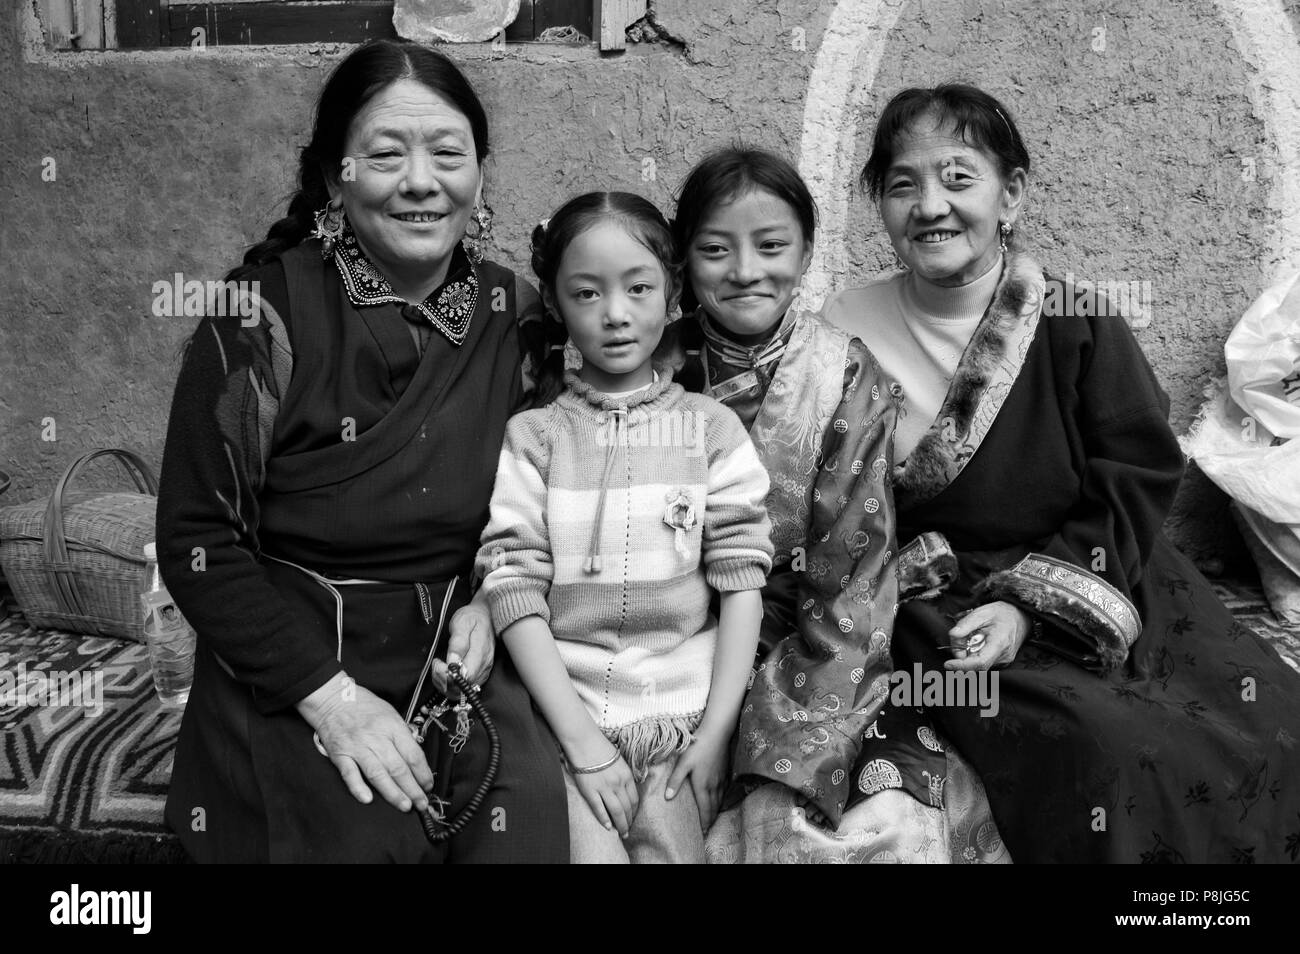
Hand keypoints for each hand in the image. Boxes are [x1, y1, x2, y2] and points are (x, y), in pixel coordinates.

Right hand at [296, 671, 432, 812]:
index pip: (413, 754)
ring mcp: (357, 747)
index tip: (428, 786)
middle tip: (422, 804)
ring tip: (405, 806)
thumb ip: (402, 735)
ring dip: (393, 793)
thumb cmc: (365, 707)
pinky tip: (368, 799)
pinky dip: (358, 787)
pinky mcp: (340, 755)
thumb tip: (416, 759)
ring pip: (377, 774)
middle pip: (398, 767)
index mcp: (392, 726)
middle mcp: (376, 737)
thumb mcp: (390, 713)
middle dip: (413, 789)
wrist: (333, 699)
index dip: (423, 773)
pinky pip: (350, 774)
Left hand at [432, 601, 494, 693]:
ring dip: (445, 683)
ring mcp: (483, 671)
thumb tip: (452, 662)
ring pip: (462, 691)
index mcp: (481, 653)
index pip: (466, 676)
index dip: (449, 676)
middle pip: (463, 687)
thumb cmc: (473, 618)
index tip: (439, 663)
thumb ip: (458, 643)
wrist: (485, 615)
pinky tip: (445, 672)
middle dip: (444, 680)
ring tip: (439, 667)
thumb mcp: (462, 623)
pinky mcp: (479, 674)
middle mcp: (484, 666)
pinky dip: (450, 684)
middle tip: (437, 664)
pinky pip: (464, 688)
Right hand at [568, 739, 639, 837]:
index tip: (633, 819)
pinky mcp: (590, 790)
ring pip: (616, 811)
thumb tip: (627, 789)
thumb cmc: (601, 749)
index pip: (635, 799)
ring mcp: (604, 788)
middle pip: (627, 808)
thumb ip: (624, 775)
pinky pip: (599, 809)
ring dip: (620, 825)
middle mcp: (618, 783)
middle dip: (629, 821)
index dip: (635, 812)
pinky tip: (607, 827)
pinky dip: (604, 820)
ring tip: (622, 833)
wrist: (585, 742)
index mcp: (627, 775)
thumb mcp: (619, 761)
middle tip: (628, 831)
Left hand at [665, 727, 729, 830]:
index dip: (703, 822)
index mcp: (702, 785)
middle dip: (710, 820)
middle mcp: (713, 786)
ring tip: (712, 820)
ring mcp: (721, 779)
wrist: (717, 734)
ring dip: (716, 812)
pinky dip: (721, 800)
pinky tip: (719, 801)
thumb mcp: (683, 763)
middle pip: (713, 808)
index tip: (702, 833)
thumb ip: (675, 780)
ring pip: (719, 800)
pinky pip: (724, 792)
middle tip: (707, 830)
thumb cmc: (697, 747)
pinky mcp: (725, 772)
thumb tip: (668, 798)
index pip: (703, 809)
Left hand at [944, 601, 1031, 671]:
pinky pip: (983, 661)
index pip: (979, 662)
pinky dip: (975, 654)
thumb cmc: (1002, 613)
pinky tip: (978, 642)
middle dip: (962, 655)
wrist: (1020, 616)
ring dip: (968, 654)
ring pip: (977, 664)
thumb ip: (966, 624)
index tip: (948, 664)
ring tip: (973, 636)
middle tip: (960, 638)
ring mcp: (1003, 660)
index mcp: (999, 643)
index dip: (962, 665)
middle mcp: (1003, 656)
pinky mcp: (1001, 661)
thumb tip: (952, 636)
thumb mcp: (982, 612)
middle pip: (975, 665)